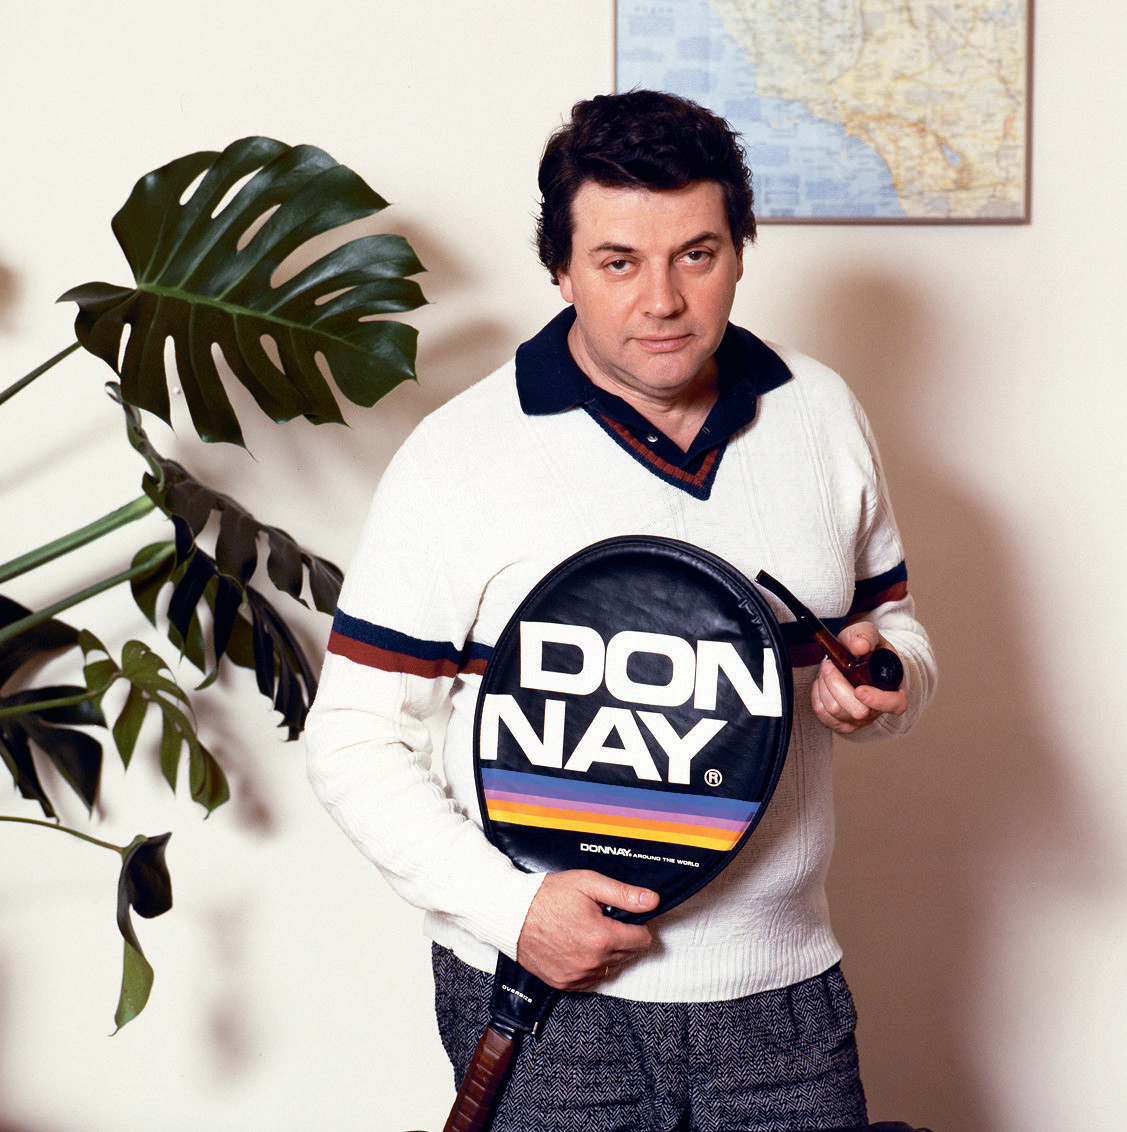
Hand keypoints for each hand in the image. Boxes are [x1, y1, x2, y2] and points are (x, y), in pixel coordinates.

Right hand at [516, 870, 658, 990]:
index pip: (642, 940)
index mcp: (602, 937)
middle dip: (622, 936)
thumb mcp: (588, 883)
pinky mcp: (564, 983)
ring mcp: (577, 975)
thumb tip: (652, 901)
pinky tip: (578, 946)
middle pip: (628, 954)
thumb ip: (624, 894)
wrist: (512, 913)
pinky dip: (590, 964)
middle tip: (602, 919)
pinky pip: (591, 979)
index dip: (637, 924)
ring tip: (587, 930)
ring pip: (610, 967)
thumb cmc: (548, 895)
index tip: (626, 916)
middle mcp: (592, 961)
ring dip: (607, 951)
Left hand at [811, 621, 907, 734]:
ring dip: (824, 685)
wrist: (853, 660)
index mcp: (895, 690)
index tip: (860, 691)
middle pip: (857, 711)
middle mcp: (878, 710)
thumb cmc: (866, 650)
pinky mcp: (840, 723)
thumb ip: (865, 635)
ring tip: (827, 669)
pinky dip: (817, 693)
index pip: (895, 705)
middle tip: (830, 664)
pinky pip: (821, 713)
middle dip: (837, 684)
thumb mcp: (868, 634)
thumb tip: (860, 645)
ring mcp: (859, 720)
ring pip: (835, 711)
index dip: (879, 701)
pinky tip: (822, 682)